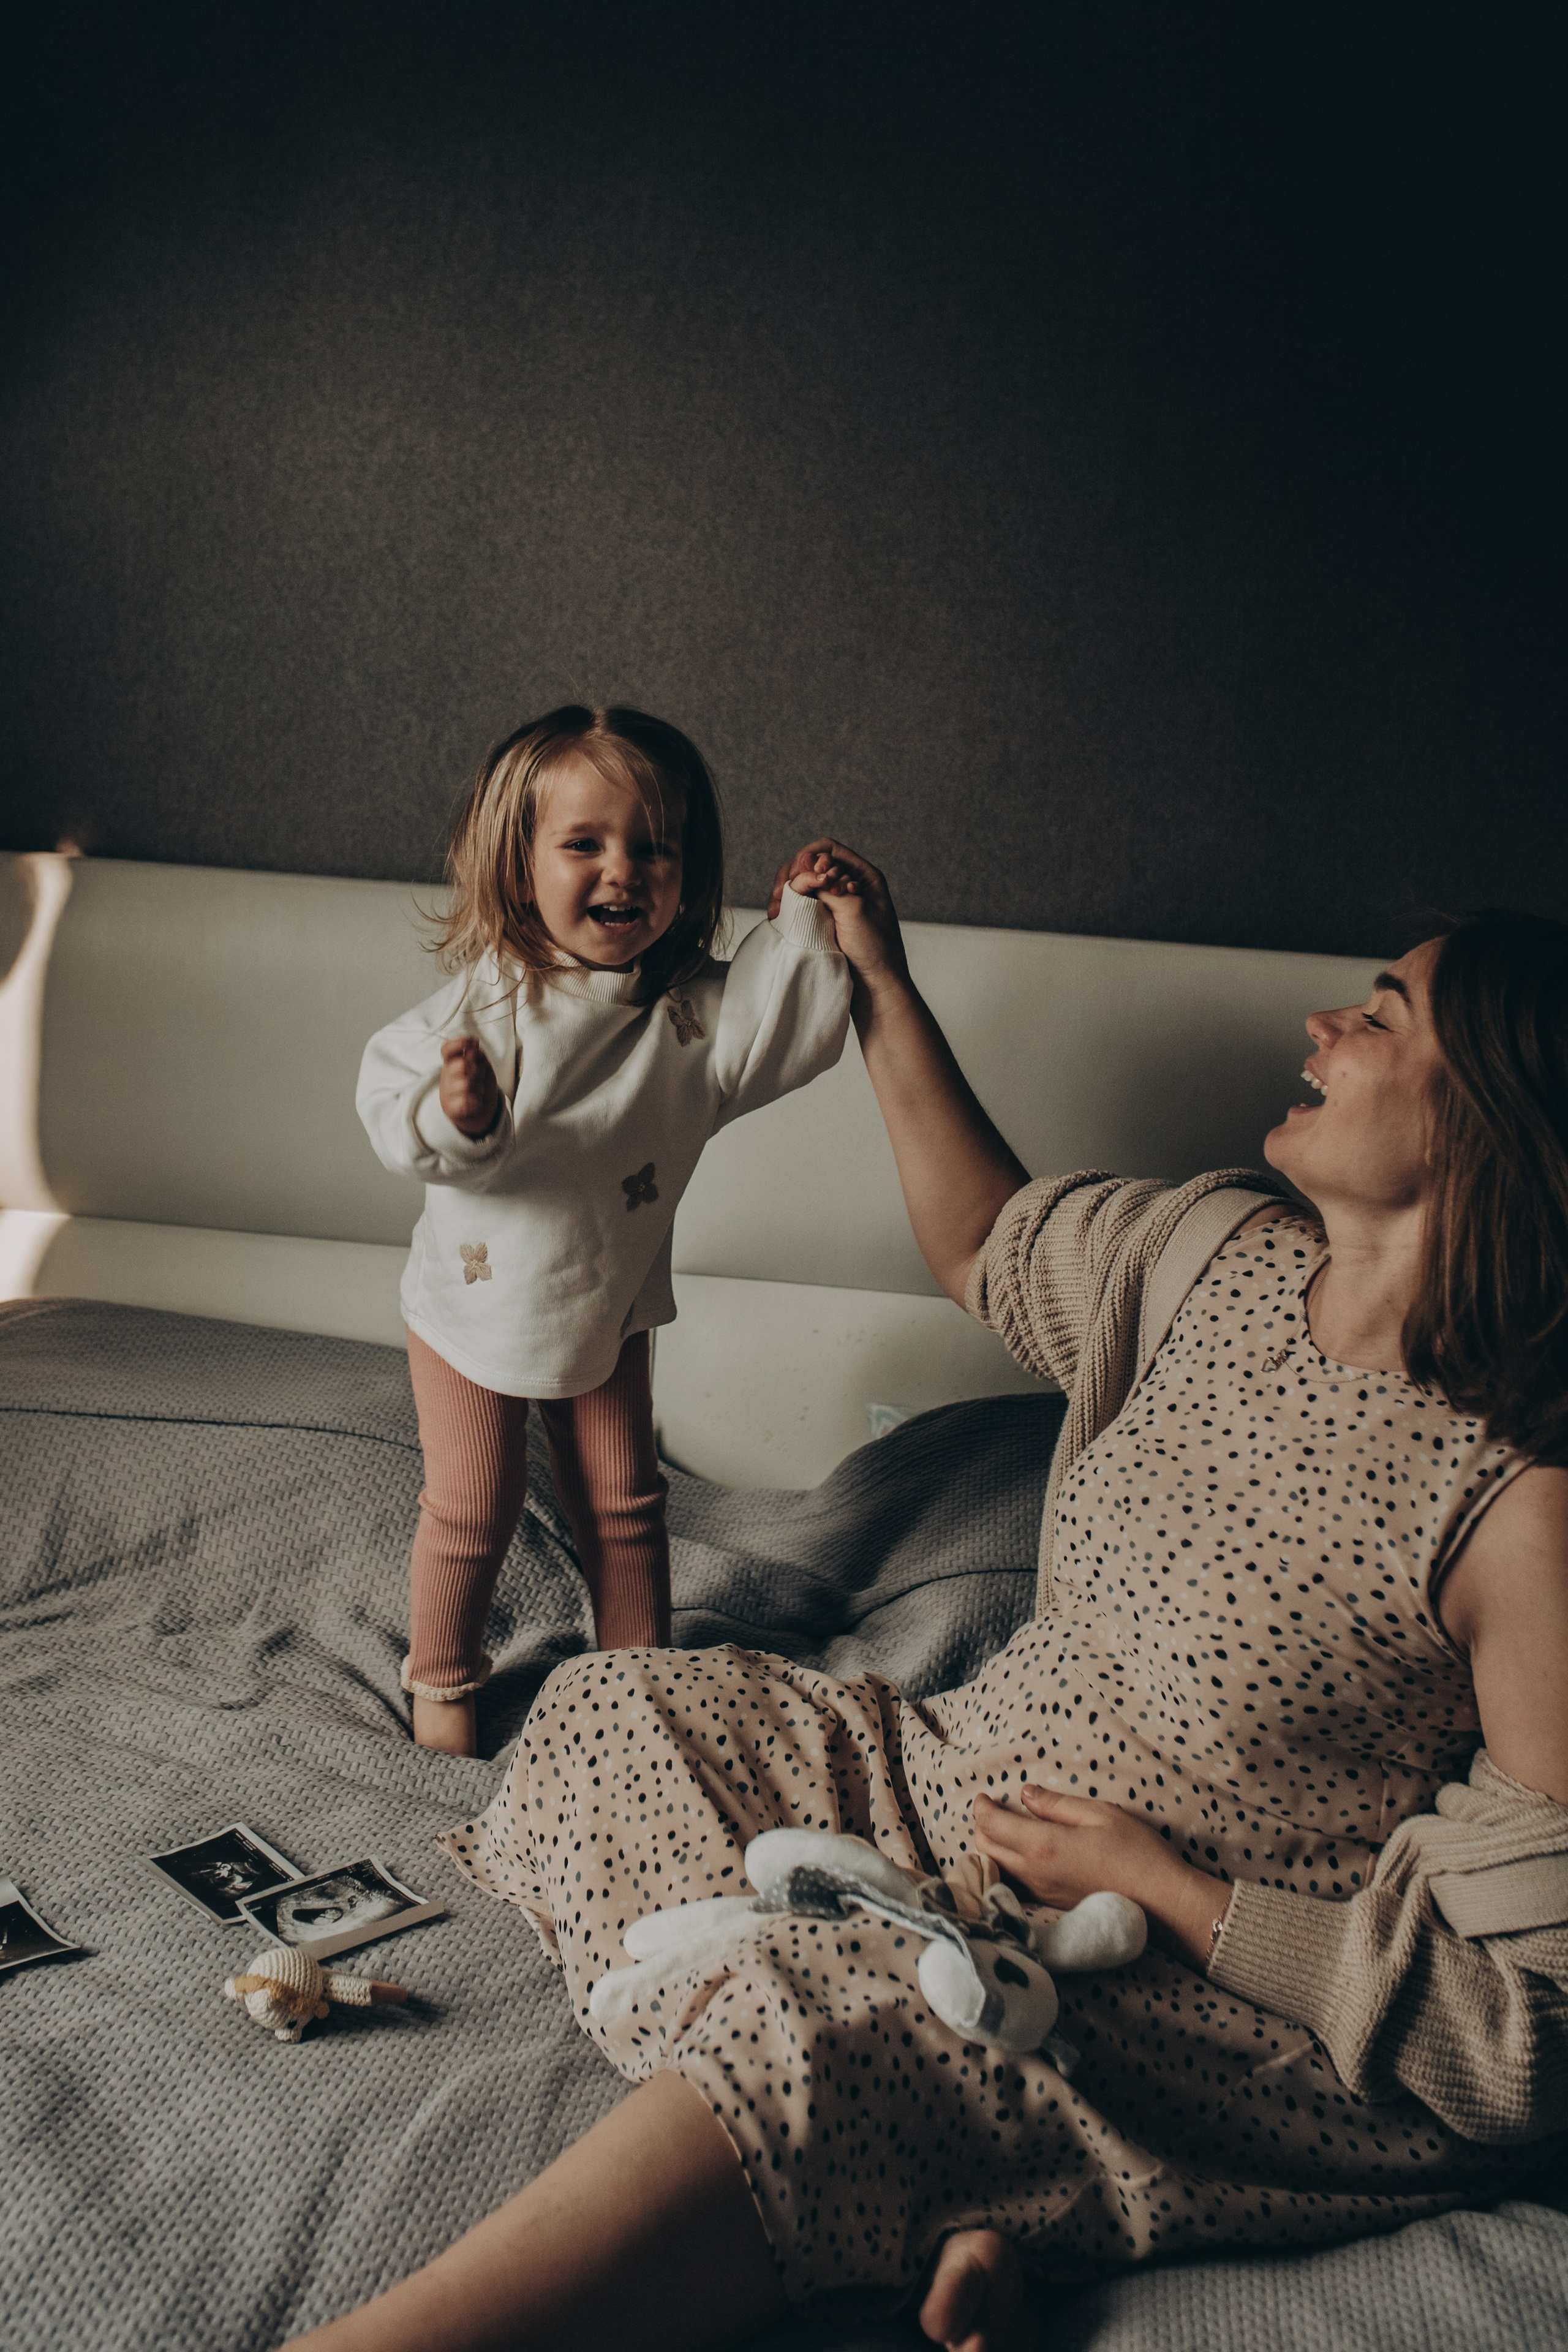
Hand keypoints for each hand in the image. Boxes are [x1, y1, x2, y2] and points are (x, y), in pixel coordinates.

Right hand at [439, 1036, 499, 1137]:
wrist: (479, 1113)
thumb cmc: (479, 1085)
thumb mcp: (481, 1066)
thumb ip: (477, 1055)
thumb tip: (473, 1048)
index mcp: (452, 1062)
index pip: (447, 1049)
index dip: (458, 1043)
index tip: (473, 1042)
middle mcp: (446, 1076)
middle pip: (461, 1065)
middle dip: (477, 1070)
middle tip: (479, 1077)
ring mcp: (447, 1092)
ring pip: (465, 1084)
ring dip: (479, 1088)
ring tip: (479, 1091)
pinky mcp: (450, 1108)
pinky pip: (465, 1102)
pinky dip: (476, 1102)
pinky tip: (477, 1103)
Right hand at [766, 839, 909, 994]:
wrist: (875, 986)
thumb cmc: (875, 949)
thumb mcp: (853, 910)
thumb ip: (828, 886)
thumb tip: (805, 866)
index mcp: (864, 876)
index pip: (829, 849)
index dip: (810, 858)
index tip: (802, 877)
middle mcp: (849, 884)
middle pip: (812, 864)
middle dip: (793, 874)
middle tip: (780, 894)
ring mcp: (835, 902)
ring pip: (803, 884)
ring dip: (787, 891)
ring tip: (776, 908)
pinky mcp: (824, 919)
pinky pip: (802, 903)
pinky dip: (789, 905)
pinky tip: (779, 915)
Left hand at [973, 1786, 1229, 1971]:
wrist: (1163, 1904)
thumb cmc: (1137, 1853)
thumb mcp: (1100, 1814)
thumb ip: (1056, 1805)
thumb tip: (1026, 1794)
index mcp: (1042, 1846)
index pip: (992, 1825)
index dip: (982, 1808)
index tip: (983, 1796)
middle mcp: (1034, 1874)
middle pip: (986, 1850)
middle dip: (981, 1827)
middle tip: (991, 1809)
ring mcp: (1042, 1894)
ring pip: (998, 1870)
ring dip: (991, 1849)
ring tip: (1003, 1829)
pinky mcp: (1053, 1905)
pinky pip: (1015, 1886)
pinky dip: (1006, 1868)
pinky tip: (1020, 1857)